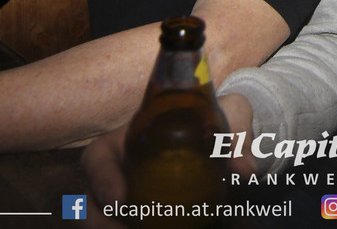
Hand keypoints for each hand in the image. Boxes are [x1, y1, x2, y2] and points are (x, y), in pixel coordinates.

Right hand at [81, 94, 258, 209]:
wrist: (225, 137)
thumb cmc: (217, 120)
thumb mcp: (230, 119)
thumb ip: (237, 139)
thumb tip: (245, 171)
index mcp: (129, 138)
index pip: (97, 157)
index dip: (101, 179)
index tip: (119, 201)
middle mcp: (120, 169)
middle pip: (90, 199)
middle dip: (99, 222)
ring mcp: (128, 194)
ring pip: (99, 218)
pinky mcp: (141, 214)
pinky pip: (124, 224)